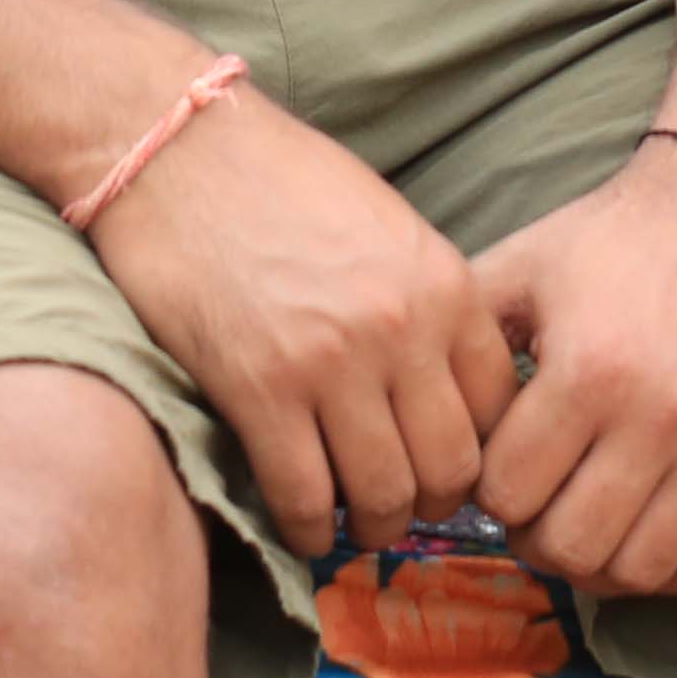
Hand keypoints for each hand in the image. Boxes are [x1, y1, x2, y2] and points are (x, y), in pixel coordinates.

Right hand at [82, 81, 519, 555]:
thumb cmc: (277, 178)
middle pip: (452, 466)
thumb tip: (445, 385)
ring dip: (374, 524)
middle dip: (432, 502)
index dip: (479, 450)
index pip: (499, 408)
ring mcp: (331, 362)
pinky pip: (305, 497)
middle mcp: (400, 327)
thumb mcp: (386, 224)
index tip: (445, 461)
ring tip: (355, 519)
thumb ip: (425, 300)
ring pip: (385, 495)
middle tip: (404, 504)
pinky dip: (310, 529)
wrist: (177, 148)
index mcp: (442, 282)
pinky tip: (303, 523)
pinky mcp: (258, 390)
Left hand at [468, 138, 676, 598]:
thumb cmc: (620, 238)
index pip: (509, 493)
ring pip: (641, 570)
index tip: (497, 472)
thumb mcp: (524, 267)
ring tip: (586, 522)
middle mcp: (661, 417)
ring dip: (599, 563)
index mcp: (589, 369)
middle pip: (572, 546)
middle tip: (534, 508)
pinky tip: (645, 531)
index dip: (488, 493)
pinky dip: (672, 570)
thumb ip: (465, 340)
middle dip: (535, 537)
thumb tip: (415, 411)